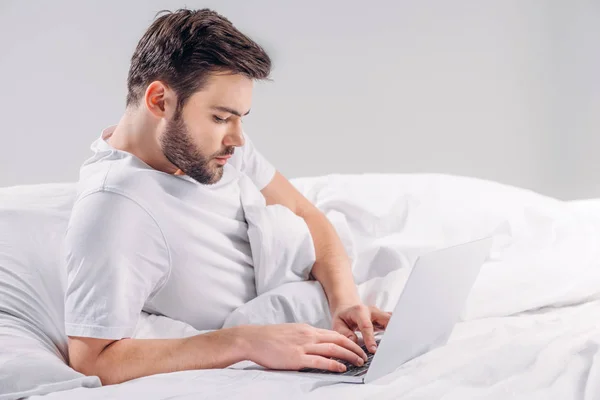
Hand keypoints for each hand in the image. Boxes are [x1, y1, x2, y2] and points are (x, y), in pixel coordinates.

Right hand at [241, 323, 368, 372]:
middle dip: (354, 347)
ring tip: (359, 362)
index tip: (357, 346)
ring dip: (349, 355)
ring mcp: (303, 346)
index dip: (348, 340)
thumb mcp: (291, 332)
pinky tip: (342, 368)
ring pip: (332, 349)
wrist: (252, 339)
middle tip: (364, 355)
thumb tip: (316, 345)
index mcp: (307, 329)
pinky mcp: (297, 358)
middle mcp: (308, 335)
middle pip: (338, 339)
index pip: (333, 333)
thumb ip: (305, 338)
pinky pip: (319, 361)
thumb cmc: (269, 338)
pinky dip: (333, 364)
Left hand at [331, 304, 391, 352]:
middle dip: (391, 332)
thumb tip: (354, 342)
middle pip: (386, 319)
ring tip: (398, 346)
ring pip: (393, 320)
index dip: (370, 338)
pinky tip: (397, 342)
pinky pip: (393, 324)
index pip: (366, 325)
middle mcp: (372, 311)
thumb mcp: (338, 324)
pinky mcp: (385, 319)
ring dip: (396, 332)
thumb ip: (345, 333)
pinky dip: (396, 332)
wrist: (347, 309)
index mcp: (359, 311)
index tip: (373, 350)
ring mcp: (380, 314)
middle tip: (392, 347)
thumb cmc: (343, 318)